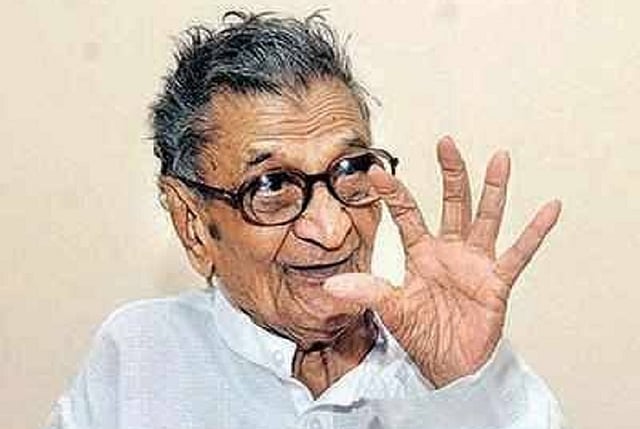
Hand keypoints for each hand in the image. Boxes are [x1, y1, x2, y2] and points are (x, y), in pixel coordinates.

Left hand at [324, 136, 560, 387]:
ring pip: (486, 218)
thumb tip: (330, 286)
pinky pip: (518, 253)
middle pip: (452, 203)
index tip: (376, 172)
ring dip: (493, 189)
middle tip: (446, 143)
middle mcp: (450, 250)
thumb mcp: (390, 309)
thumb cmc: (422, 333)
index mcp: (421, 253)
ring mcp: (475, 262)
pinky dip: (535, 232)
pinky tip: (549, 209)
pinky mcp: (496, 281)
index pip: (407, 214)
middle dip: (450, 173)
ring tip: (500, 158)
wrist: (448, 364)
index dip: (394, 194)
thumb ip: (366, 291)